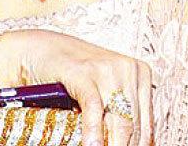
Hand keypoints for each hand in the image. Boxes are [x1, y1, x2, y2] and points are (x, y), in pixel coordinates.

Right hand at [0, 30, 153, 145]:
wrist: (42, 50)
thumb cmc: (74, 74)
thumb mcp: (105, 90)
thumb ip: (119, 112)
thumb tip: (129, 142)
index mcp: (140, 74)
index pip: (145, 123)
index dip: (137, 145)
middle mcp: (128, 69)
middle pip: (132, 123)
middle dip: (123, 145)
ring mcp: (106, 69)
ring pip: (117, 119)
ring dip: (111, 144)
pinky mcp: (84, 72)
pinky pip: (94, 108)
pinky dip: (93, 131)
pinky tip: (92, 145)